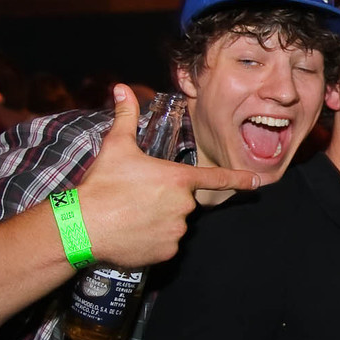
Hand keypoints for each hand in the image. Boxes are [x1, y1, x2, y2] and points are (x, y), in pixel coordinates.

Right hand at [77, 84, 258, 267]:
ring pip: (174, 222)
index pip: (217, 178)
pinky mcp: (167, 252)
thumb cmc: (102, 184)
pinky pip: (165, 243)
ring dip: (159, 219)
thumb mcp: (115, 146)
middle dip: (166, 198)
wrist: (83, 226)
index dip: (239, 179)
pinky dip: (152, 240)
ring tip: (131, 214)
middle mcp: (184, 206)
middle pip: (183, 201)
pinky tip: (132, 233)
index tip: (257, 182)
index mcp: (178, 179)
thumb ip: (125, 116)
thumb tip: (121, 87)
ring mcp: (177, 231)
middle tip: (137, 197)